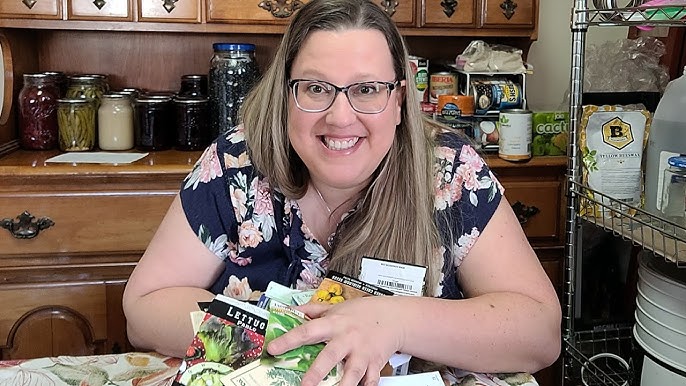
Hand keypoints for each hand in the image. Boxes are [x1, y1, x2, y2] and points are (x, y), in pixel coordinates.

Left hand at [266, 296, 403, 385]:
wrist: (394, 317)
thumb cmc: (363, 312)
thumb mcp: (335, 307)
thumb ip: (312, 310)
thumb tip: (291, 311)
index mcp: (334, 323)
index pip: (307, 330)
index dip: (289, 339)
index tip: (273, 348)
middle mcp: (347, 338)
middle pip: (330, 356)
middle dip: (317, 372)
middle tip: (304, 385)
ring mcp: (362, 353)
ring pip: (352, 372)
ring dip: (343, 385)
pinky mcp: (375, 364)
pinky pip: (370, 380)